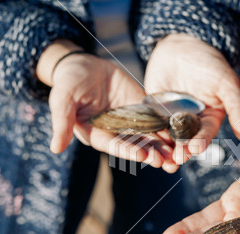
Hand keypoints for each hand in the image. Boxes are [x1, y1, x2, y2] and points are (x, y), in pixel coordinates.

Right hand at [37, 40, 177, 170]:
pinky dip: (170, 128)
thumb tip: (54, 148)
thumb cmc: (69, 82)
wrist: (84, 65)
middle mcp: (117, 132)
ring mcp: (132, 122)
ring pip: (151, 137)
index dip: (129, 150)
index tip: (144, 155)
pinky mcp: (143, 111)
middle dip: (153, 154)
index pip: (116, 146)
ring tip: (180, 156)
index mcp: (98, 135)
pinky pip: (158, 120)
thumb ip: (62, 122)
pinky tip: (184, 134)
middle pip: (137, 146)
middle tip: (169, 162)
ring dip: (165, 147)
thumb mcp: (62, 98)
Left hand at [145, 34, 239, 164]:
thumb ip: (236, 108)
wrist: (179, 44)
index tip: (196, 149)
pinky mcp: (155, 112)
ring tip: (161, 159)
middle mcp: (191, 121)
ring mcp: (172, 117)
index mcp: (210, 117)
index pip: (206, 133)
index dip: (202, 141)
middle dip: (183, 150)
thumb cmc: (207, 61)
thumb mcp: (226, 82)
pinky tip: (145, 144)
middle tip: (178, 158)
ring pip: (168, 137)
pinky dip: (149, 136)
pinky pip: (151, 125)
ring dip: (166, 149)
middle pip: (186, 140)